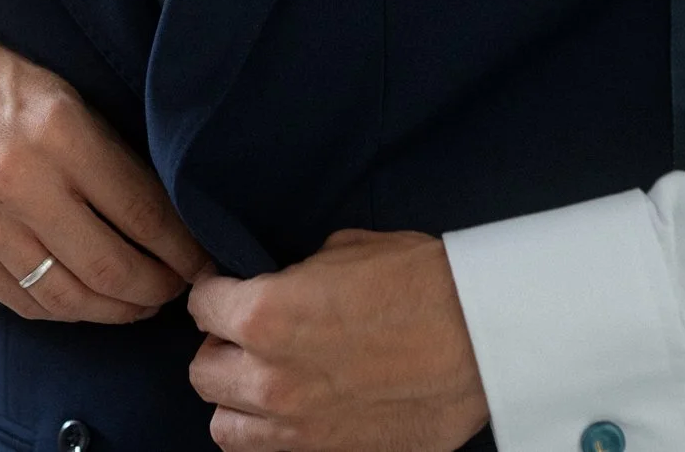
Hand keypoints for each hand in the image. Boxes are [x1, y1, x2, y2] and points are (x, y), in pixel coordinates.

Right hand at [0, 17, 209, 322]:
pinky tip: (92, 301)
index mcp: (57, 131)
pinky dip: (69, 310)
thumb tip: (171, 219)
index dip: (183, 248)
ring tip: (142, 302)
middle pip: (111, 268)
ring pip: (70, 299)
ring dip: (118, 310)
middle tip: (180, 287)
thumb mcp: (65, 98)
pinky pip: (26, 303)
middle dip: (158, 288)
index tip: (205, 260)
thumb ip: (112, 157)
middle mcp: (18, 183)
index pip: (141, 212)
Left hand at [187, 229, 488, 451]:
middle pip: (203, 371)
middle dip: (220, 347)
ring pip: (224, 426)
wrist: (483, 336)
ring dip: (237, 399)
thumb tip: (282, 284)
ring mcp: (297, 427)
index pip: (201, 306)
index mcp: (265, 315)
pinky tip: (293, 410)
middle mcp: (269, 377)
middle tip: (248, 335)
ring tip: (265, 379)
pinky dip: (270, 434)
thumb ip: (294, 276)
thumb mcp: (344, 251)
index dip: (218, 294)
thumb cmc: (421, 282)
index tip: (229, 292)